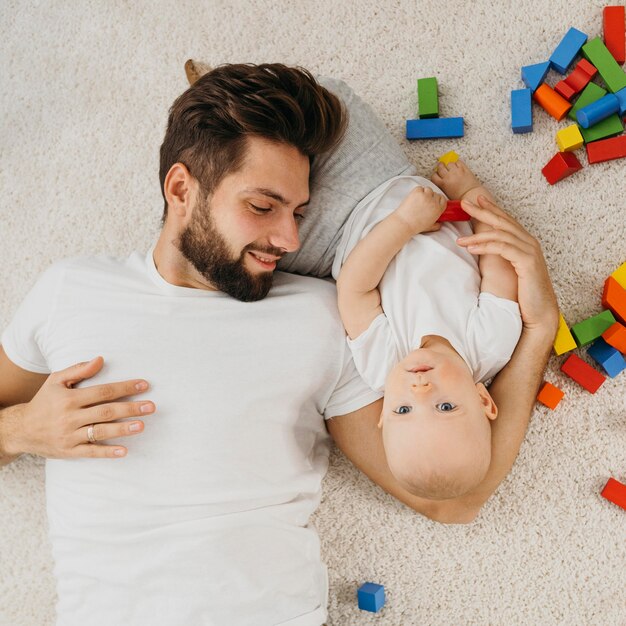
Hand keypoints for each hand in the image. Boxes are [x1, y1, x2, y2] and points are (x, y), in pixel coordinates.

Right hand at [7, 356, 154, 458]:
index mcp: (69, 398)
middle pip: (105, 412)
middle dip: (130, 408)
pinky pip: (90, 452)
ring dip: (122, 429)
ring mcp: (69, 436)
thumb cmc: (45, 401)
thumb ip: (79, 369)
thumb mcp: (57, 381)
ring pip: (100, 432)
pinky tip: (124, 451)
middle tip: (151, 406)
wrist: (21, 429)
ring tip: (141, 425)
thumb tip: (101, 359)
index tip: (144, 385)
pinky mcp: (69, 451)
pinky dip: (107, 452)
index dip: (125, 388)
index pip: (103, 392)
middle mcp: (69, 417)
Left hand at [393, 186, 445, 235]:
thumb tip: (439, 224)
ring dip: (424, 193)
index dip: (438, 200)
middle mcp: (433, 202)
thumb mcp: (430, 227)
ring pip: (428, 189)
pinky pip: (419, 188)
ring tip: (418, 200)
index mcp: (438, 209)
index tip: (434, 201)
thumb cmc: (415, 226)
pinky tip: (413, 198)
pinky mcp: (417, 192)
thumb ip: (436, 225)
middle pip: (435, 193)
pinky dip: (417, 191)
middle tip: (424, 202)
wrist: (404, 223)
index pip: (443, 199)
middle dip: (430, 197)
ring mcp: (425, 196)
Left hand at [456, 195, 558, 333]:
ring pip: (500, 235)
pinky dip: (486, 246)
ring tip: (459, 239)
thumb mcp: (509, 270)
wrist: (539, 312)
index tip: (475, 201)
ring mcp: (530, 250)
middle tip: (464, 204)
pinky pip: (503, 248)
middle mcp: (529, 242)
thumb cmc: (523, 293)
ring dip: (477, 235)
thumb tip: (481, 248)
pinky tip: (472, 249)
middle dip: (482, 211)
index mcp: (525, 242)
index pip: (506, 220)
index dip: (491, 209)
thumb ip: (500, 257)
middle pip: (502, 221)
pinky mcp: (527, 262)